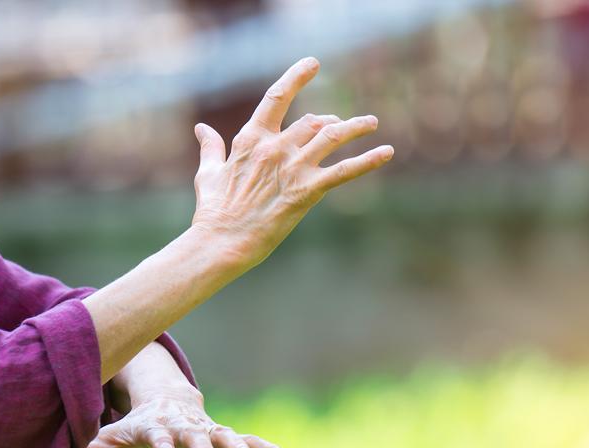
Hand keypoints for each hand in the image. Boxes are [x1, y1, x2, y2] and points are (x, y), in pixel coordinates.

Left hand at [72, 342, 288, 447]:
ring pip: (227, 437)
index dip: (161, 443)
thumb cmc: (142, 422)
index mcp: (160, 425)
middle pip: (196, 439)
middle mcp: (187, 426)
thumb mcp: (119, 433)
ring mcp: (208, 429)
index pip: (158, 435)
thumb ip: (99, 444)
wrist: (170, 400)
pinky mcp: (225, 435)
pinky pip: (248, 441)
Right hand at [192, 56, 393, 267]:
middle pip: (313, 121)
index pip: (277, 97)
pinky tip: (387, 152)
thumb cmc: (213, 211)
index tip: (313, 64)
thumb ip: (211, 148)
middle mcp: (275, 147)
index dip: (297, 76)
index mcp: (251, 138)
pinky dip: (368, 161)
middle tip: (341, 124)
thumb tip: (201, 128)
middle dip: (330, 120)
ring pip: (332, 137)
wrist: (221, 241)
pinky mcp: (306, 191)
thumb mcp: (209, 173)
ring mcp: (292, 168)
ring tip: (371, 122)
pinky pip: (344, 171)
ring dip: (355, 127)